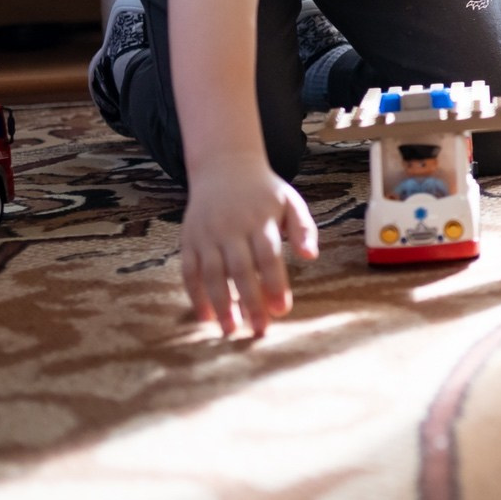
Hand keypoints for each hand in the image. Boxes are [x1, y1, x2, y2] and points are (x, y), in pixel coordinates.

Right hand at [178, 156, 317, 337]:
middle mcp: (231, 228)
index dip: (275, 284)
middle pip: (241, 270)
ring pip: (212, 274)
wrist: (224, 168)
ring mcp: (207, 235)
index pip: (269, 256)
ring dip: (221, 304)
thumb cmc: (264, 192)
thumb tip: (311, 256)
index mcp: (260, 220)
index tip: (282, 310)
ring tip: (231, 331)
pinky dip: (195, 295)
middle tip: (260, 330)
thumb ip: (303, 228)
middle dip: (251, 301)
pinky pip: (190, 272)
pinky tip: (206, 317)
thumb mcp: (290, 201)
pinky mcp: (189, 241)